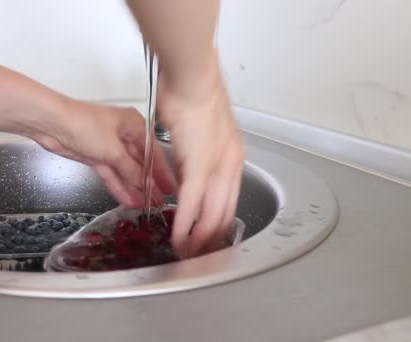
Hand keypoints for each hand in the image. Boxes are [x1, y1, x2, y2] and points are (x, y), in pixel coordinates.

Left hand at [33, 100, 176, 207]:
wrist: (52, 123)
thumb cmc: (87, 127)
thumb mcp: (113, 150)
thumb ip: (131, 170)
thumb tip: (146, 185)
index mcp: (134, 125)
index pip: (154, 151)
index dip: (163, 172)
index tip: (172, 188)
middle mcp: (124, 134)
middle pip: (140, 162)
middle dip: (149, 183)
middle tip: (161, 202)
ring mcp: (109, 147)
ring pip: (126, 171)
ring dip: (135, 188)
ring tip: (147, 206)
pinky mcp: (95, 157)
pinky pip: (112, 174)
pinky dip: (118, 187)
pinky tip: (129, 201)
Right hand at [158, 65, 244, 257]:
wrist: (192, 76)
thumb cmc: (193, 92)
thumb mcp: (199, 129)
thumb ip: (193, 154)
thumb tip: (183, 171)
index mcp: (232, 154)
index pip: (230, 198)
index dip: (219, 221)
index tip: (209, 235)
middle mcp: (231, 163)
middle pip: (226, 212)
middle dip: (213, 238)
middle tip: (200, 254)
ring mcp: (218, 166)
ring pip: (212, 213)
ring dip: (199, 236)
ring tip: (187, 252)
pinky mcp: (199, 165)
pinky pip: (193, 203)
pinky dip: (185, 223)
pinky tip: (178, 235)